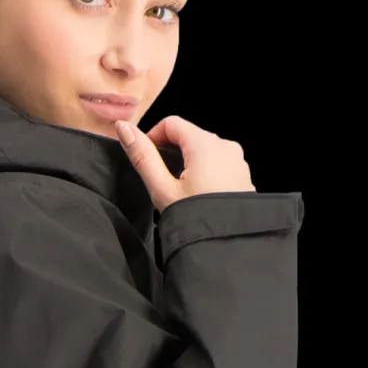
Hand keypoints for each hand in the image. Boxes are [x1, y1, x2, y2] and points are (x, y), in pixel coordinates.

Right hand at [115, 115, 254, 214]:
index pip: (171, 123)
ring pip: (204, 151)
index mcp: (205, 144)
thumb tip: (124, 129)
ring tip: (179, 192)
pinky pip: (218, 164)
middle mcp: (225, 146)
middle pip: (188, 136)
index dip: (152, 137)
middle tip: (160, 181)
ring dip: (187, 164)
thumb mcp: (162, 189)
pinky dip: (204, 173)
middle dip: (171, 152)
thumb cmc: (198, 220)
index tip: (145, 158)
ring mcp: (237, 161)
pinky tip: (198, 196)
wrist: (229, 245)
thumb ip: (142, 156)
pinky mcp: (242, 175)